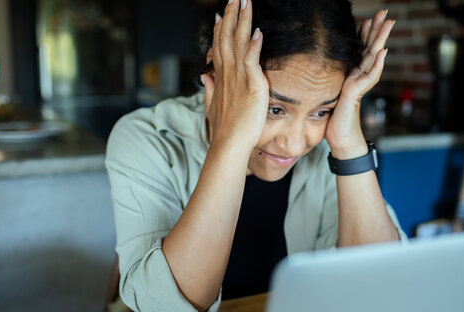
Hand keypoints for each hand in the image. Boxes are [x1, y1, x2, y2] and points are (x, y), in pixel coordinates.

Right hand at [201, 0, 268, 150]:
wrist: (229, 144)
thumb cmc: (224, 129)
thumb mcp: (213, 106)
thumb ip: (210, 88)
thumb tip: (205, 76)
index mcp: (220, 77)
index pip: (219, 47)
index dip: (220, 29)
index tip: (220, 13)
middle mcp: (227, 74)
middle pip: (227, 38)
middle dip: (230, 15)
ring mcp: (238, 78)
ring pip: (238, 43)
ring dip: (242, 21)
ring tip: (244, 2)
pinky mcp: (251, 87)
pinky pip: (252, 62)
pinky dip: (254, 46)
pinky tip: (257, 32)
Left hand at [325, 9, 394, 157]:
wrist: (339, 139)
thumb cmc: (333, 119)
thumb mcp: (328, 94)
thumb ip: (328, 82)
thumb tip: (315, 70)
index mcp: (350, 75)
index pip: (360, 50)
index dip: (364, 35)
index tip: (367, 19)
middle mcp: (357, 78)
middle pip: (370, 49)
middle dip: (377, 31)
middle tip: (385, 14)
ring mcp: (359, 85)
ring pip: (373, 58)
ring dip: (381, 41)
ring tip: (388, 25)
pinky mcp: (356, 94)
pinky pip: (369, 77)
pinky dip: (377, 65)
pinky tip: (382, 52)